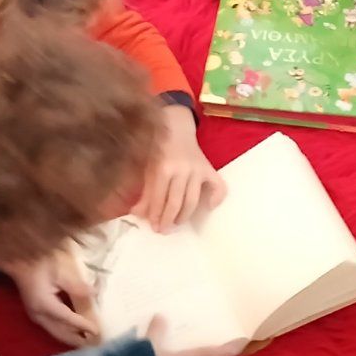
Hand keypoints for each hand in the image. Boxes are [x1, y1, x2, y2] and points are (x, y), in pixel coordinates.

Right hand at [6, 249, 100, 346]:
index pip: (68, 320)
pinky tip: (74, 332)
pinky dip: (64, 332)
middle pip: (61, 333)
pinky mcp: (36, 313)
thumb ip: (77, 286)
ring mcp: (36, 316)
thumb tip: (96, 293)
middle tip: (94, 344)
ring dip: (70, 337)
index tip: (98, 332)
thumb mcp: (60, 272)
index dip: (83, 326)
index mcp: (44, 306)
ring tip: (86, 342)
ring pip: (56, 332)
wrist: (19, 260)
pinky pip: (52, 327)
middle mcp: (39, 315)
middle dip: (77, 340)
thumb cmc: (39, 263)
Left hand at [134, 105, 227, 231]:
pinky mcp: (208, 167)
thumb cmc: (157, 146)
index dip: (154, 214)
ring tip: (177, 224)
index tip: (152, 226)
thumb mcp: (147, 166)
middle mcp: (182, 169)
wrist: (176, 125)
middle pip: (175, 202)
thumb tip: (137, 214)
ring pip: (192, 200)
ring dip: (184, 216)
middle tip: (163, 230)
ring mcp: (197, 169)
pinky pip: (218, 186)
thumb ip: (144, 190)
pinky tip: (209, 207)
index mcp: (163, 167)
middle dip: (168, 220)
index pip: (158, 198)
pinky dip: (216, 198)